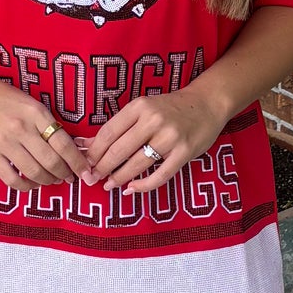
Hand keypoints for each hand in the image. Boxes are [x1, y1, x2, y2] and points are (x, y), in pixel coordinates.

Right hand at [0, 72, 94, 190]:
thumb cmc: (4, 98)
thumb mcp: (31, 104)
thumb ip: (47, 124)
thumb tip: (70, 149)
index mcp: (36, 112)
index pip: (64, 143)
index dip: (78, 162)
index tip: (85, 172)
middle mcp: (21, 127)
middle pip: (52, 161)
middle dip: (65, 174)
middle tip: (68, 178)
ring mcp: (3, 142)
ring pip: (34, 172)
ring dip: (47, 181)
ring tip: (51, 180)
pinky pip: (11, 179)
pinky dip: (25, 186)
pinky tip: (30, 184)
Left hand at [82, 86, 231, 194]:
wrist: (207, 103)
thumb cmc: (170, 108)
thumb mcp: (143, 109)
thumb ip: (119, 126)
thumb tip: (86, 145)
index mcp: (140, 106)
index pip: (109, 132)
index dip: (94, 151)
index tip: (86, 163)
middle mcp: (154, 120)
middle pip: (119, 150)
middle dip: (102, 168)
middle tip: (93, 178)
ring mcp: (170, 137)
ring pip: (137, 164)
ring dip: (119, 178)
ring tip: (109, 185)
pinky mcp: (184, 152)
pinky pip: (160, 175)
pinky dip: (143, 185)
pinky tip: (132, 188)